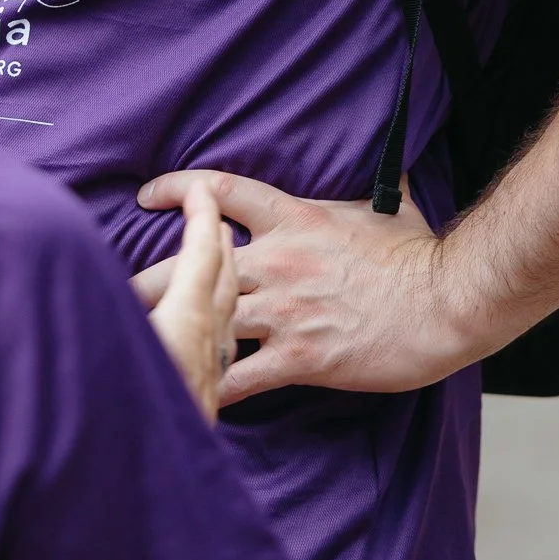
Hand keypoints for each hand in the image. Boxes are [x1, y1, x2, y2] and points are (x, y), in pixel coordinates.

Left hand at [135, 170, 464, 398]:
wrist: (446, 301)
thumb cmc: (422, 257)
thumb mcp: (393, 208)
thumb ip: (379, 188)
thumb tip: (395, 165)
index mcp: (293, 218)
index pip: (220, 192)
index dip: (179, 189)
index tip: (148, 196)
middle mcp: (278, 261)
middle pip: (191, 263)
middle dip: (147, 278)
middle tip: (112, 289)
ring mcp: (285, 310)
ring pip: (205, 318)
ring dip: (168, 332)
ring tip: (133, 344)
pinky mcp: (300, 357)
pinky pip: (239, 376)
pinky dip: (211, 386)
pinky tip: (187, 394)